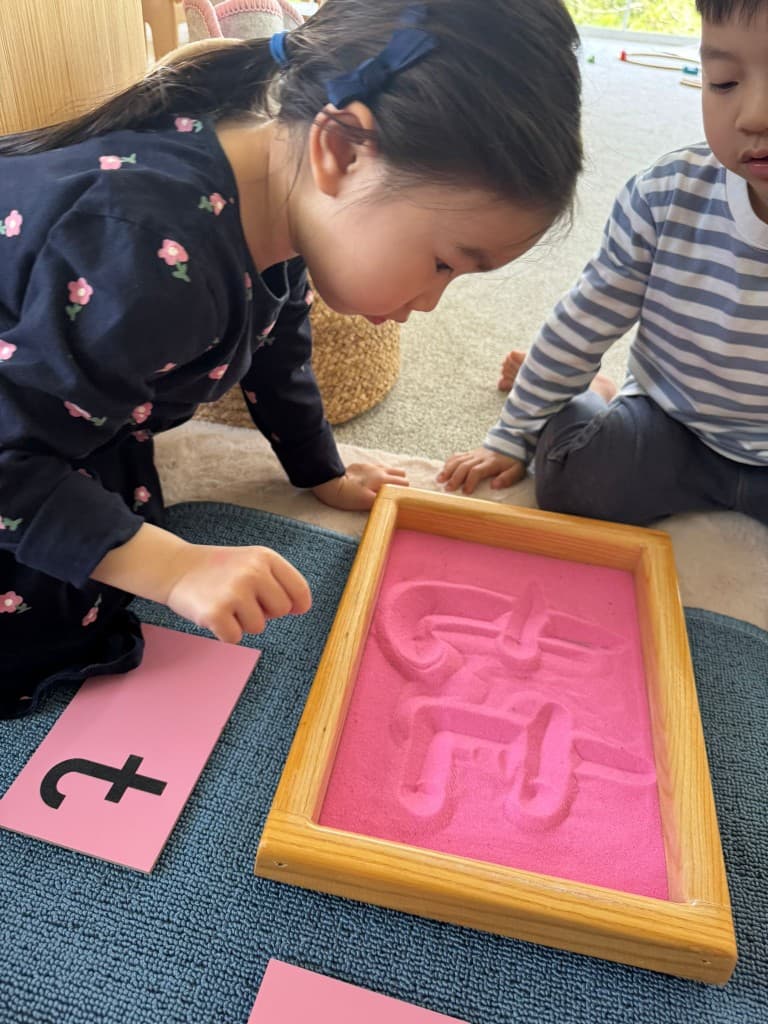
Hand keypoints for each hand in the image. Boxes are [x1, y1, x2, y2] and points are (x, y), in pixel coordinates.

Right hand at [165, 543, 311, 643]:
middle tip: (241, 599)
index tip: (285, 606)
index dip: (296, 604)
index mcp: (265, 557)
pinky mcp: (216, 613)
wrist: (175, 567)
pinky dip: (225, 633)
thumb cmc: (219, 570)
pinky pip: (235, 638)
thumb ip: (279, 581)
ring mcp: (234, 592)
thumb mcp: (252, 562)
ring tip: (226, 603)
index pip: (299, 591)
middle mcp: (253, 572)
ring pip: (259, 627)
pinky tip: (214, 614)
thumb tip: (302, 608)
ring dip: (242, 622)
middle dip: (265, 611)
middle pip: (281, 611)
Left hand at [312, 463, 408, 510]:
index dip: (405, 492)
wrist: (331, 484)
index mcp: (383, 479)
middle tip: (395, 496)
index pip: (405, 483)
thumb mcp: (367, 503)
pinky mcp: (363, 465)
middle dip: (402, 484)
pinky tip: (376, 482)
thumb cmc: (349, 496)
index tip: (403, 501)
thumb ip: (384, 500)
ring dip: (393, 477)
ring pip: (391, 469)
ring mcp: (372, 466)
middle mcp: (380, 470)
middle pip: (401, 474)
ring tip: (388, 489)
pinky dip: (383, 474)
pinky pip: (380, 467)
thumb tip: (396, 501)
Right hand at [437, 447, 525, 495]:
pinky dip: (448, 462)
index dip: (470, 481)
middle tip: (448, 489)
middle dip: (455, 477)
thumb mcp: (517, 470)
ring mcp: (474, 454)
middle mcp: (480, 457)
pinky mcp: (470, 452)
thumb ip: (508, 478)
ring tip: (440, 480)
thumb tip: (494, 486)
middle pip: (464, 466)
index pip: (477, 471)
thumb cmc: (514, 460)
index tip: (466, 492)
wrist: (511, 443)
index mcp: (491, 463)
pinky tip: (443, 470)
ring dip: (448, 470)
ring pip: (458, 460)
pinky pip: (457, 455)